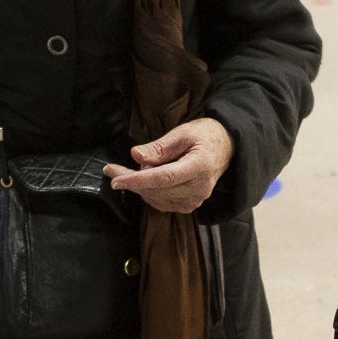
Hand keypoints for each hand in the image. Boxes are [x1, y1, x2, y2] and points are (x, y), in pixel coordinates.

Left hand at [104, 118, 233, 214]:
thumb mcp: (183, 133)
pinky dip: (149, 192)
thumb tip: (136, 155)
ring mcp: (195, 200)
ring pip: (156, 198)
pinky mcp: (190, 205)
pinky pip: (162, 203)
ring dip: (139, 186)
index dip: (137, 180)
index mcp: (200, 167)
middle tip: (111, 169)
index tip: (115, 180)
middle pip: (156, 190)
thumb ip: (160, 146)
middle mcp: (199, 188)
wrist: (226, 148)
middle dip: (130, 181)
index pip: (163, 178)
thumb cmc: (204, 136)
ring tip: (137, 167)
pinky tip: (147, 178)